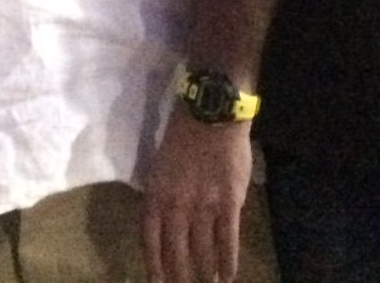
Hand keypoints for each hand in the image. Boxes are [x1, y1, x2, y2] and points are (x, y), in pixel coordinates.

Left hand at [141, 115, 251, 282]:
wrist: (211, 114)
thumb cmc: (182, 135)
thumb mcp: (159, 165)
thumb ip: (161, 195)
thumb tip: (164, 221)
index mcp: (155, 194)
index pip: (150, 240)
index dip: (154, 265)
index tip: (157, 282)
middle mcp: (176, 206)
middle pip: (175, 251)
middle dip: (179, 275)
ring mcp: (203, 206)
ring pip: (202, 250)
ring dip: (204, 272)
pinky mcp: (229, 203)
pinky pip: (228, 240)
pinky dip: (227, 261)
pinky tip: (228, 276)